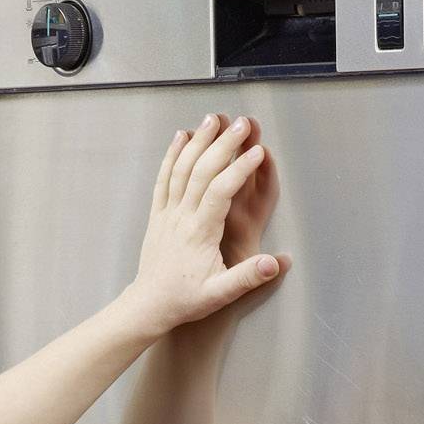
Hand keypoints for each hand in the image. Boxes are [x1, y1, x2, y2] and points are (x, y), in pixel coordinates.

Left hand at [119, 114, 286, 336]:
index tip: (257, 152)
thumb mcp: (219, 294)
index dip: (239, 169)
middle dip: (222, 144)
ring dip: (198, 140)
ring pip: (181, 168)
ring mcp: (166, 213)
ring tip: (214, 118)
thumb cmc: (184, 300)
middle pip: (201, 171)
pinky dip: (172, 154)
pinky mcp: (157, 214)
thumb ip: (248, 277)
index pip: (220, 192)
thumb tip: (276, 262)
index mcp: (199, 233)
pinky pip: (163, 178)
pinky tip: (181, 136)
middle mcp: (181, 217)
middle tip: (241, 123)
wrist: (148, 305)